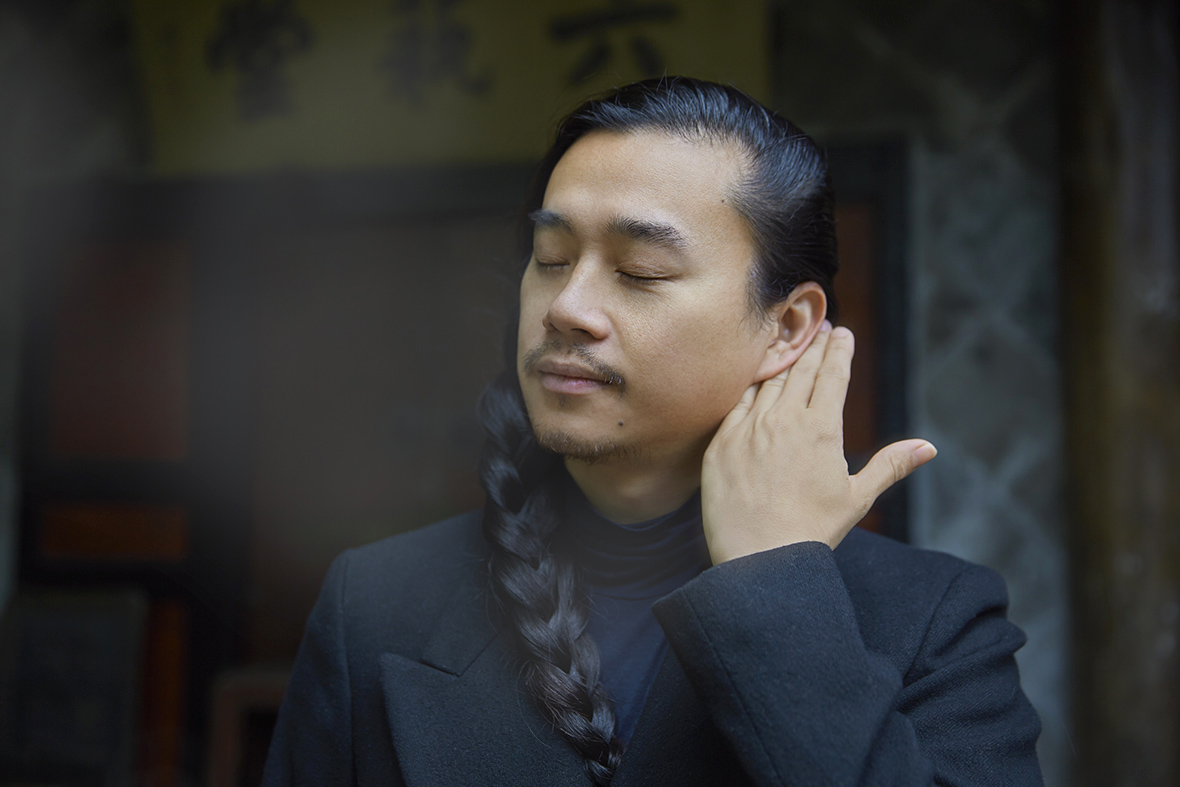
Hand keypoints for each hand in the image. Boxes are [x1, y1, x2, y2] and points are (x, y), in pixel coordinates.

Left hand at [701, 322, 936, 563]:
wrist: (759, 558)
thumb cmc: (812, 531)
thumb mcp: (857, 497)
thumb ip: (890, 465)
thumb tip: (929, 447)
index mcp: (821, 428)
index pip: (833, 375)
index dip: (839, 351)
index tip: (843, 333)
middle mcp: (784, 419)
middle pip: (801, 370)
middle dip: (814, 346)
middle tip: (821, 328)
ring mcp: (748, 428)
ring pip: (768, 382)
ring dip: (782, 360)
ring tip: (790, 345)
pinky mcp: (721, 442)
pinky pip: (736, 403)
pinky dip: (749, 386)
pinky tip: (754, 379)